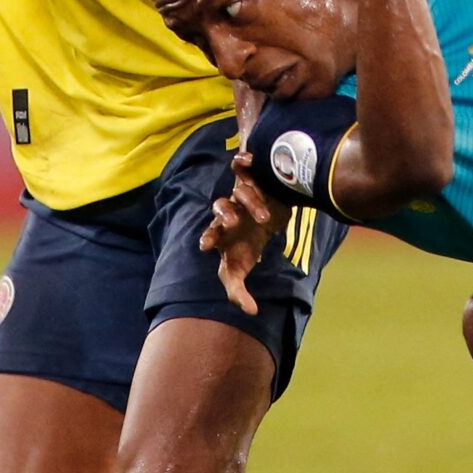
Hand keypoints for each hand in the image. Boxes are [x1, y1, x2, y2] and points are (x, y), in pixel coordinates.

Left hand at [199, 154, 288, 314]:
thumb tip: (251, 312)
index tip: (205, 245)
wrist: (267, 219)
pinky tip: (248, 160)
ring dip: (249, 202)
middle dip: (225, 214)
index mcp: (222, 232)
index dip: (208, 237)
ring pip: (239, 192)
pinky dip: (243, 163)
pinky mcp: (253, 180)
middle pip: (221, 208)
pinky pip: (244, 169)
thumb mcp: (242, 268)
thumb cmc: (247, 246)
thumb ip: (239, 291)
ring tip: (264, 216)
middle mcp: (228, 211)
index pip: (211, 234)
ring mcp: (239, 194)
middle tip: (235, 222)